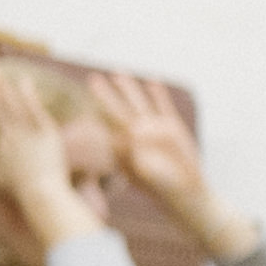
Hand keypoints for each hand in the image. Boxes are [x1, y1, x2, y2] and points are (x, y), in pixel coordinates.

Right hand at [0, 60, 90, 246]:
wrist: (42, 194)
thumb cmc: (21, 190)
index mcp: (0, 144)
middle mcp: (11, 135)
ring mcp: (28, 133)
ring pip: (12, 104)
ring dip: (1, 86)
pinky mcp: (46, 133)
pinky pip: (35, 110)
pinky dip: (28, 95)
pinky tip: (23, 80)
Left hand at [86, 68, 243, 249]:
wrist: (185, 192)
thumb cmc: (161, 188)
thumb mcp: (146, 172)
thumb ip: (135, 156)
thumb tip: (128, 143)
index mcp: (127, 146)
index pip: (107, 125)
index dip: (96, 114)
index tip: (80, 105)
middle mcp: (138, 135)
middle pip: (120, 109)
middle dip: (107, 95)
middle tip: (92, 79)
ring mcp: (155, 130)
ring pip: (139, 103)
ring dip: (129, 89)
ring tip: (118, 73)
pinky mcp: (173, 128)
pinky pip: (163, 106)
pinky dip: (158, 94)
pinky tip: (152, 80)